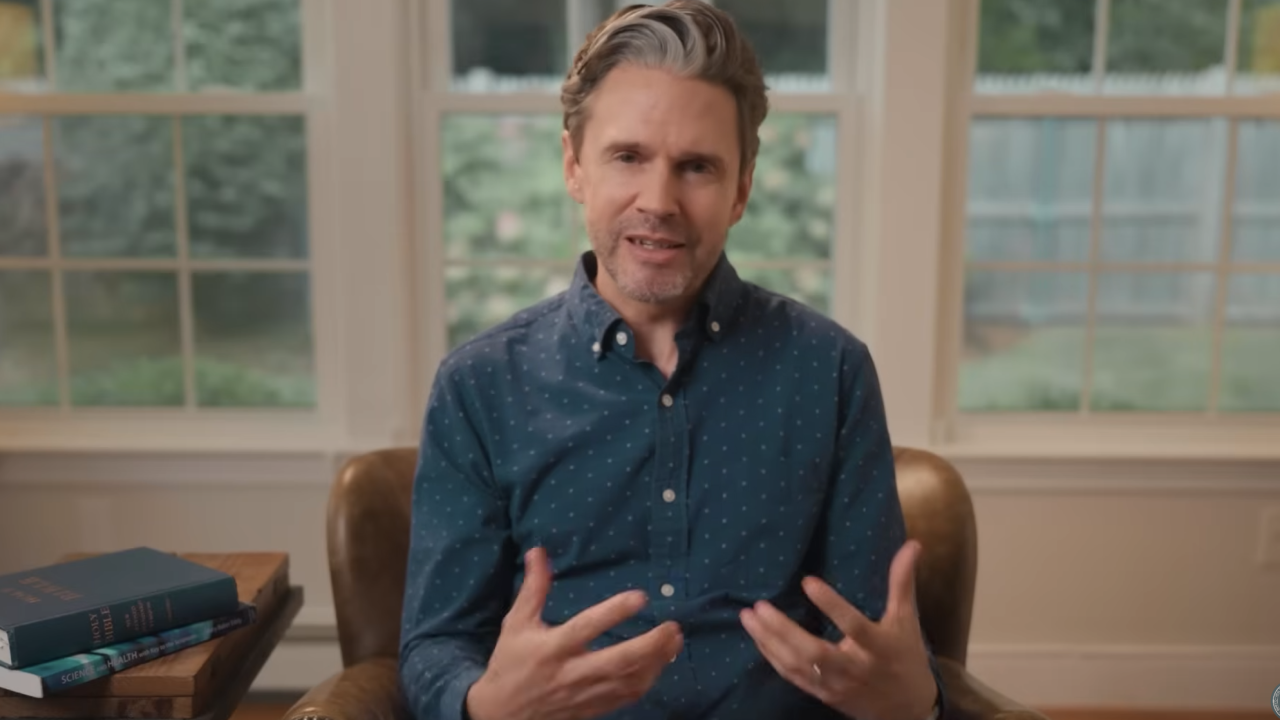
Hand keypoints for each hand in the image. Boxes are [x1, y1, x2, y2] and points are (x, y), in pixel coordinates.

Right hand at [466, 547, 683, 719]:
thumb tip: (539, 551)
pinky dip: (647, 680)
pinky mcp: (593, 708)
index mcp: (552, 648)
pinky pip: (626, 697)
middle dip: (650, 646)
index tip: (641, 597)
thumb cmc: (510, 663)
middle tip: (673, 627)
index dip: (614, 612)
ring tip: (674, 640)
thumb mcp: (516, 623)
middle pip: (617, 662)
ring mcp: (585, 694)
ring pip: (628, 682)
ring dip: (656, 662)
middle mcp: (571, 673)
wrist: (501, 715)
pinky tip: (660, 663)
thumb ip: (533, 589)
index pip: (586, 628)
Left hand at [739, 540, 937, 719]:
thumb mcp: (907, 619)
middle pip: (814, 652)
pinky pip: (793, 677)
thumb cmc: (906, 656)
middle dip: (783, 631)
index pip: (854, 626)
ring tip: (749, 617)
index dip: (832, 605)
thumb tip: (912, 544)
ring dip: (770, 642)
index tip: (807, 581)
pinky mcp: (822, 694)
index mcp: (878, 647)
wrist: (906, 709)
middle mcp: (854, 668)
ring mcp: (836, 684)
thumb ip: (902, 582)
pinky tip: (757, 638)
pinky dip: (773, 657)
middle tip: (759, 606)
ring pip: (798, 666)